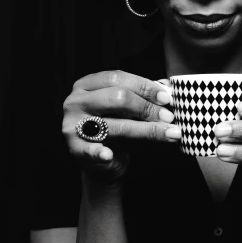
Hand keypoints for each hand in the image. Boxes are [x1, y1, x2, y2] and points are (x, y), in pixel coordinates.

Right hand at [62, 70, 178, 184]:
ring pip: (114, 125)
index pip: (117, 78)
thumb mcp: (127, 111)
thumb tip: (168, 87)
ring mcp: (72, 125)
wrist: (100, 164)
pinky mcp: (74, 148)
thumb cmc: (116, 130)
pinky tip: (109, 155)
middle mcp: (75, 102)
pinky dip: (99, 153)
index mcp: (86, 85)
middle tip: (169, 117)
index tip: (166, 98)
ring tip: (170, 133)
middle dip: (147, 107)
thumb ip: (143, 98)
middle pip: (116, 98)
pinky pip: (90, 150)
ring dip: (147, 130)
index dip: (144, 86)